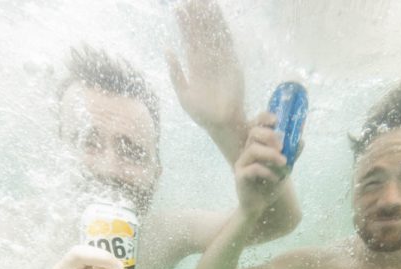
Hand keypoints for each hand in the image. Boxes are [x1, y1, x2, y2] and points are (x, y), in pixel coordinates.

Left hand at [166, 0, 244, 131]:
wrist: (221, 123)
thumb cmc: (201, 114)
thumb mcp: (183, 95)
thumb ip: (176, 74)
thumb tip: (168, 49)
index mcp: (195, 67)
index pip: (189, 41)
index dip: (184, 25)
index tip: (178, 9)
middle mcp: (208, 60)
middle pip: (201, 33)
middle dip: (196, 17)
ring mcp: (220, 60)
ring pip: (213, 35)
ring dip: (209, 19)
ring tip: (203, 1)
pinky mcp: (232, 63)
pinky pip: (227, 42)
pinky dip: (222, 29)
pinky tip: (217, 15)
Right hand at [235, 113, 288, 218]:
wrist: (258, 207)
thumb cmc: (269, 186)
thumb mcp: (284, 169)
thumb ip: (291, 155)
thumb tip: (301, 141)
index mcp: (257, 146)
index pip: (257, 124)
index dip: (265, 118)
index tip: (277, 120)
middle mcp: (247, 152)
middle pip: (254, 133)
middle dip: (269, 136)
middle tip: (282, 146)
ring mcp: (242, 163)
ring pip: (253, 149)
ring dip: (271, 155)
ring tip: (284, 164)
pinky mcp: (240, 176)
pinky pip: (253, 168)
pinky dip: (267, 172)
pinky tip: (275, 179)